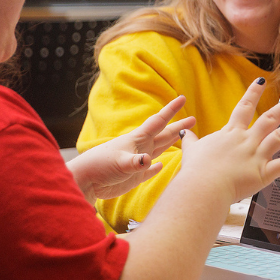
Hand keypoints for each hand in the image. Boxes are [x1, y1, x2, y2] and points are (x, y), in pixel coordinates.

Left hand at [67, 96, 195, 201]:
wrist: (85, 181)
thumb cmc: (100, 167)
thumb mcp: (120, 163)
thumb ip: (136, 162)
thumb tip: (150, 161)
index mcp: (138, 139)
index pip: (159, 121)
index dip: (171, 110)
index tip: (182, 98)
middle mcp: (140, 148)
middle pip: (164, 134)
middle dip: (178, 127)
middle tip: (193, 119)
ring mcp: (138, 162)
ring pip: (159, 149)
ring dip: (171, 143)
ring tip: (182, 137)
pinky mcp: (134, 176)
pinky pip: (150, 170)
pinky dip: (156, 167)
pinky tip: (160, 165)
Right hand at [179, 79, 279, 203]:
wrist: (201, 188)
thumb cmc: (195, 172)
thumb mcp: (191, 151)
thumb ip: (192, 141)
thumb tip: (185, 132)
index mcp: (230, 134)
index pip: (243, 108)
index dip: (253, 93)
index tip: (262, 81)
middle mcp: (246, 141)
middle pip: (269, 118)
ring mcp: (256, 156)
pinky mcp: (263, 174)